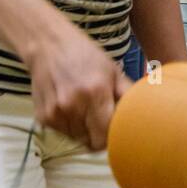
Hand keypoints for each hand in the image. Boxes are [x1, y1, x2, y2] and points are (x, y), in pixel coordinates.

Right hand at [25, 27, 128, 148]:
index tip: (118, 129)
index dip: (114, 136)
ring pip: (78, 140)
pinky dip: (70, 126)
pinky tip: (71, 107)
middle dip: (100, 136)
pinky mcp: (43, 117)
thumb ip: (127, 95)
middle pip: (92, 142)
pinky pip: (64, 133)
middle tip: (103, 120)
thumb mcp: (112, 71)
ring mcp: (55, 113)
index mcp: (95, 93)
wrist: (47, 44)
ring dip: (85, 131)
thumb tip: (143, 115)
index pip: (106, 136)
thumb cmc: (84, 55)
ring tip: (85, 109)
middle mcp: (73, 106)